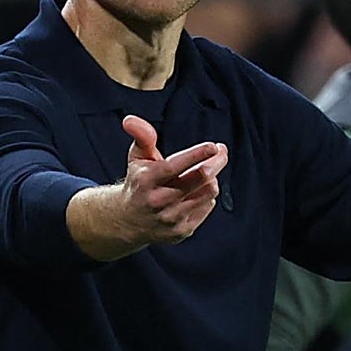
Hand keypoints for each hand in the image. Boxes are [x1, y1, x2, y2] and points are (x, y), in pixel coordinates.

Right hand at [117, 114, 228, 246]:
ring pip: (208, 192)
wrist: (129, 221)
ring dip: (211, 178)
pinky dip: (206, 195)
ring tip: (206, 171)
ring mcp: (170, 218)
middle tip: (221, 151)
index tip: (213, 146)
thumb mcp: (137, 158)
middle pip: (199, 178)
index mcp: (145, 180)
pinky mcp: (181, 231)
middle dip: (216, 162)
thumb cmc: (139, 182)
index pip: (174, 166)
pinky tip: (197, 191)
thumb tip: (131, 120)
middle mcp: (157, 201)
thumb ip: (141, 136)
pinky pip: (207, 206)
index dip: (197, 155)